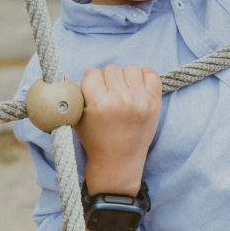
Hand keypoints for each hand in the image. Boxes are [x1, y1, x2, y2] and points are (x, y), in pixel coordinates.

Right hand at [75, 64, 161, 194]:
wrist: (118, 162)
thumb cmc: (94, 139)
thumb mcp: (77, 118)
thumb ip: (75, 94)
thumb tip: (77, 75)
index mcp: (99, 103)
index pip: (92, 73)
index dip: (90, 83)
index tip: (93, 94)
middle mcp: (121, 100)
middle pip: (111, 69)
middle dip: (107, 81)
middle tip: (108, 96)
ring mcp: (140, 101)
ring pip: (130, 68)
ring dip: (125, 78)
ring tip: (122, 93)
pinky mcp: (154, 102)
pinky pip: (151, 73)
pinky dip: (144, 77)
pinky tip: (137, 88)